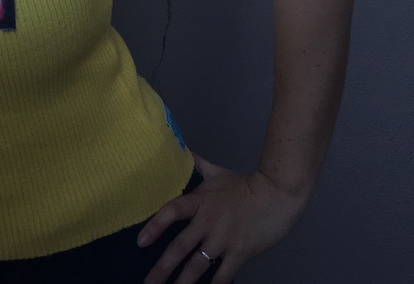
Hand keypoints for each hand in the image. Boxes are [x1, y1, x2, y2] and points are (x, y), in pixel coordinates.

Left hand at [139, 154, 309, 283]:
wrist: (277, 194)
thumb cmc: (246, 184)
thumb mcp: (216, 171)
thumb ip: (196, 163)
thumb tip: (180, 147)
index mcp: (199, 202)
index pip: (171, 213)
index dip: (154, 227)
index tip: (140, 242)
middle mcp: (207, 223)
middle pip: (180, 247)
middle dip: (163, 267)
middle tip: (149, 282)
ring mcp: (223, 240)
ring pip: (198, 265)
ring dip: (183, 281)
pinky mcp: (240, 253)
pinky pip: (224, 273)